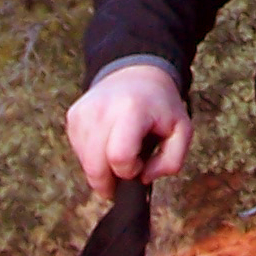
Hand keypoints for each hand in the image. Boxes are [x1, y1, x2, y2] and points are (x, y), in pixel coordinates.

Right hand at [65, 63, 193, 200]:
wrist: (137, 74)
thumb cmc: (160, 107)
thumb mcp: (182, 131)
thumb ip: (172, 162)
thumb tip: (143, 178)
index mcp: (132, 110)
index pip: (119, 157)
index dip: (131, 170)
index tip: (140, 164)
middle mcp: (102, 108)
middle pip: (95, 167)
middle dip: (111, 181)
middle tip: (127, 171)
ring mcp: (83, 112)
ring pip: (85, 164)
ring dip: (102, 169)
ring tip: (120, 151)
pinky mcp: (73, 116)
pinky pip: (78, 153)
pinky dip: (93, 157)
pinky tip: (108, 143)